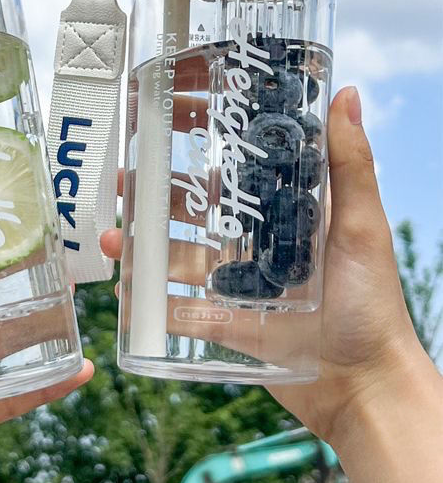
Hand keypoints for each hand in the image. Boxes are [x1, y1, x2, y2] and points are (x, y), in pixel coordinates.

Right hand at [101, 86, 423, 446]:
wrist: (364, 387)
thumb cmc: (373, 304)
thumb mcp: (362, 228)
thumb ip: (351, 166)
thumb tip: (347, 95)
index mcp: (287, 214)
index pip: (239, 168)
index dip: (203, 143)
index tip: (167, 118)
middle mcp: (259, 245)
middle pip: (198, 211)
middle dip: (156, 196)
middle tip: (122, 182)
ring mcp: (239, 287)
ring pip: (180, 258)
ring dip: (144, 248)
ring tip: (109, 240)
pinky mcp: (227, 327)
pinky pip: (181, 311)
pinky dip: (151, 302)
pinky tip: (124, 291)